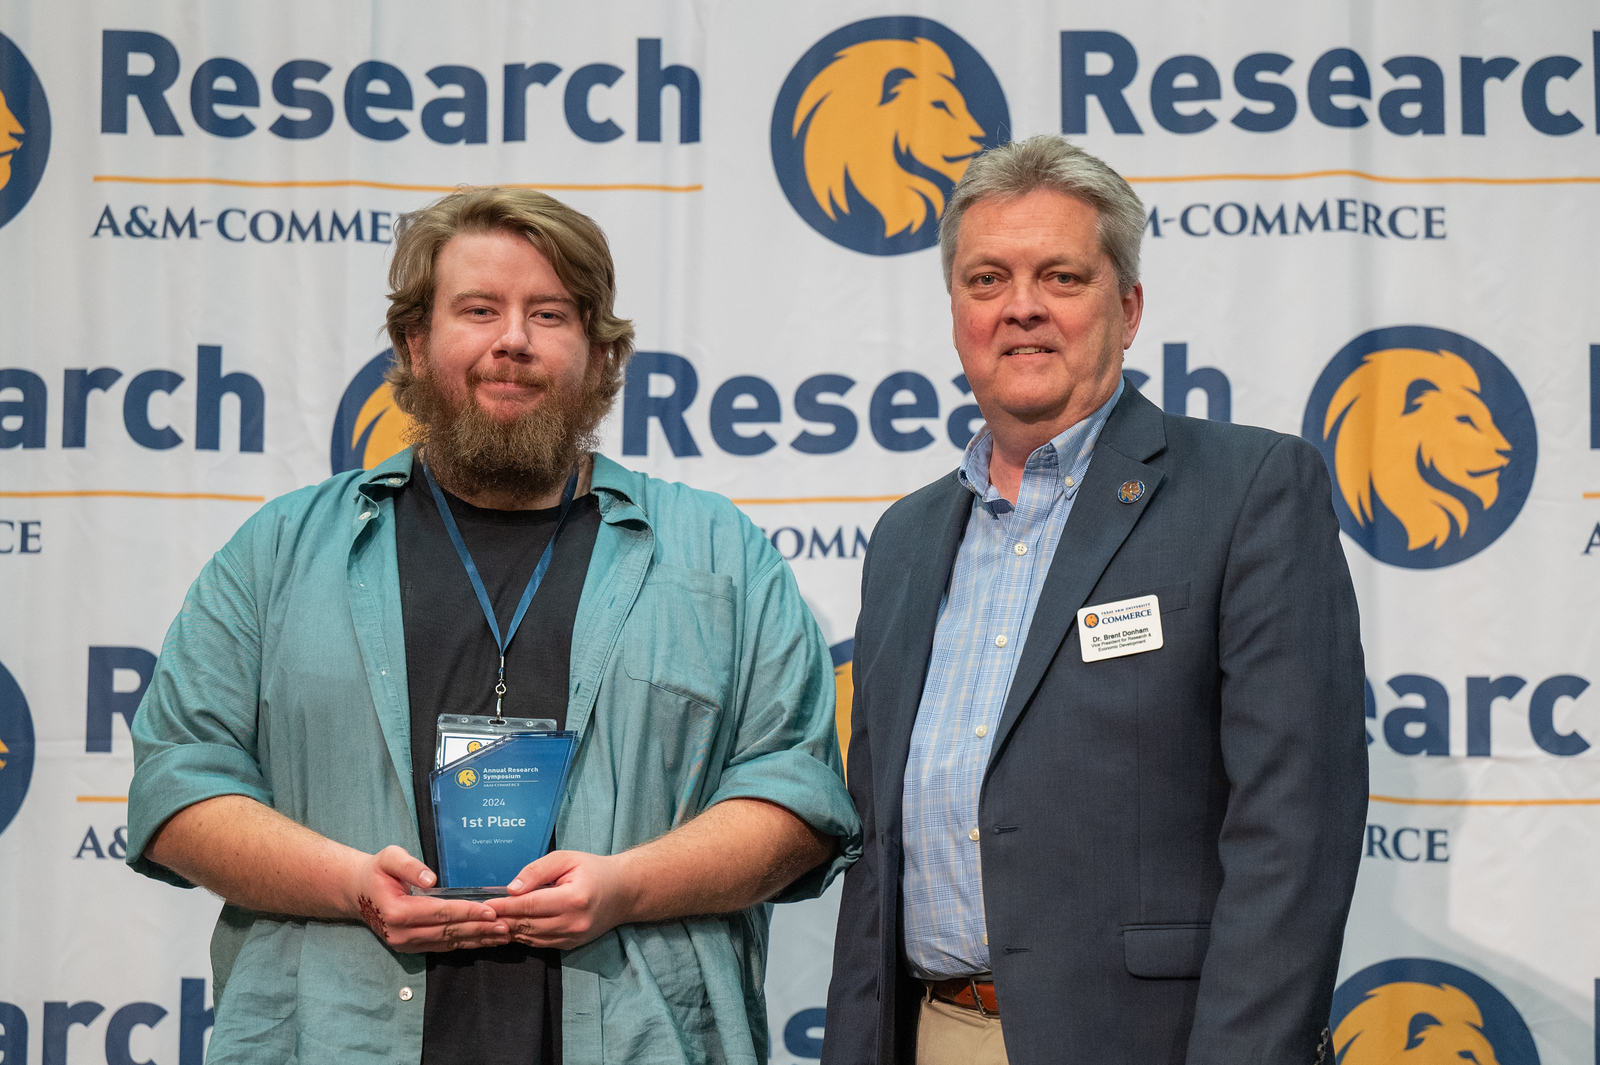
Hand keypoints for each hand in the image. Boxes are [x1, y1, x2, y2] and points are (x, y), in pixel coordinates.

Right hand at [349, 845, 511, 952]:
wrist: (358, 894)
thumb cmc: (377, 872)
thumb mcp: (389, 858)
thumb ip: (409, 866)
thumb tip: (431, 878)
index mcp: (397, 912)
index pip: (440, 912)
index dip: (467, 912)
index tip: (491, 911)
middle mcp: (402, 933)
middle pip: (448, 931)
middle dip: (479, 929)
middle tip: (507, 926)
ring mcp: (406, 944)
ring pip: (448, 943)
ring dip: (476, 940)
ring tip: (503, 936)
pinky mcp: (412, 948)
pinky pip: (442, 948)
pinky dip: (465, 944)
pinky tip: (484, 941)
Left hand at [485, 850, 638, 949]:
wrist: (623, 892)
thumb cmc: (593, 870)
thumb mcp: (566, 859)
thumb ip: (537, 871)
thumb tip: (511, 889)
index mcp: (573, 898)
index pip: (530, 905)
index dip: (505, 906)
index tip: (485, 905)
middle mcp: (573, 922)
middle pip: (527, 924)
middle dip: (502, 919)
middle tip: (481, 915)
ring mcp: (573, 937)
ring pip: (531, 938)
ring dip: (510, 930)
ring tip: (492, 922)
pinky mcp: (571, 945)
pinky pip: (540, 943)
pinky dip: (523, 936)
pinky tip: (512, 927)